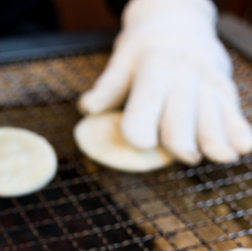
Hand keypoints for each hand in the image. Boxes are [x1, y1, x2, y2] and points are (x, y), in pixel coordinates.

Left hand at [78, 0, 251, 164]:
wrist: (178, 20)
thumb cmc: (141, 52)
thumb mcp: (120, 64)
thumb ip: (107, 89)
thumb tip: (88, 107)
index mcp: (153, 68)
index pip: (147, 99)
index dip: (142, 124)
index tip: (141, 144)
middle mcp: (183, 74)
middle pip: (183, 113)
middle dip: (184, 137)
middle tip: (185, 156)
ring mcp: (207, 82)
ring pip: (213, 114)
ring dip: (217, 137)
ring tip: (221, 157)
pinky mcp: (224, 90)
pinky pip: (233, 113)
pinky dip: (239, 132)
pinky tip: (245, 148)